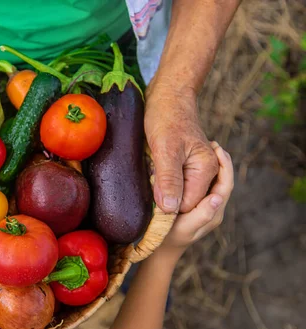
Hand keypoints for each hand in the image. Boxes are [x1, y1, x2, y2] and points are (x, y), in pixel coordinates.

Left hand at [144, 86, 218, 212]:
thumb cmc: (165, 116)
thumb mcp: (164, 148)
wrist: (167, 95)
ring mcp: (195, 170)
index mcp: (206, 170)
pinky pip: (173, 186)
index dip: (168, 210)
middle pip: (185, 204)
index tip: (148, 206)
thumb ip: (168, 179)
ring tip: (147, 180)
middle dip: (165, 203)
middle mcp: (206, 172)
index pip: (188, 207)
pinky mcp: (184, 167)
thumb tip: (169, 210)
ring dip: (161, 194)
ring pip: (177, 196)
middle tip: (146, 188)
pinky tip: (149, 178)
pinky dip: (160, 185)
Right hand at [160, 142, 232, 250]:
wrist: (161, 251)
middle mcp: (213, 208)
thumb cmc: (170, 239)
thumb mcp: (185, 227)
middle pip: (222, 180)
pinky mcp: (196, 204)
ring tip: (204, 147)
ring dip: (212, 164)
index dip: (224, 165)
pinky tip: (192, 162)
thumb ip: (202, 214)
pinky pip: (204, 184)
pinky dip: (203, 171)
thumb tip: (217, 197)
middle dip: (220, 161)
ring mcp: (205, 206)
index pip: (226, 184)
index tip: (217, 148)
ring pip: (213, 181)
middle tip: (211, 143)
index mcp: (214, 212)